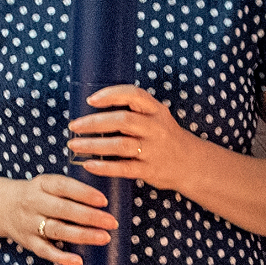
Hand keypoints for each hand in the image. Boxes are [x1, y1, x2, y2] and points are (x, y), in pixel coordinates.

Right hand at [0, 172, 114, 264]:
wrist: (1, 206)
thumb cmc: (36, 194)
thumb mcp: (46, 183)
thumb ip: (69, 189)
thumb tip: (103, 199)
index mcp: (41, 184)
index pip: (63, 187)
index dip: (84, 193)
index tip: (104, 201)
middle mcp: (34, 203)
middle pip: (63, 210)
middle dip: (90, 217)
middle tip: (112, 222)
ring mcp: (29, 224)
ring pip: (57, 230)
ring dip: (82, 235)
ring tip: (104, 238)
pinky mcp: (28, 242)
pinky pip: (45, 251)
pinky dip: (62, 257)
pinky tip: (79, 261)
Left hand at [68, 84, 193, 190]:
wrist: (191, 163)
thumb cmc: (165, 137)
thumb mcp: (157, 117)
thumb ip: (134, 111)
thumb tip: (93, 108)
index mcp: (156, 110)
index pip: (133, 94)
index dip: (111, 95)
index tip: (90, 100)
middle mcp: (156, 128)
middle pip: (122, 120)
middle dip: (94, 123)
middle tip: (74, 126)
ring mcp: (154, 150)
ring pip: (120, 145)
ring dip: (94, 145)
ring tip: (75, 145)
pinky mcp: (150, 170)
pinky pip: (124, 168)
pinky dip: (104, 167)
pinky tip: (88, 165)